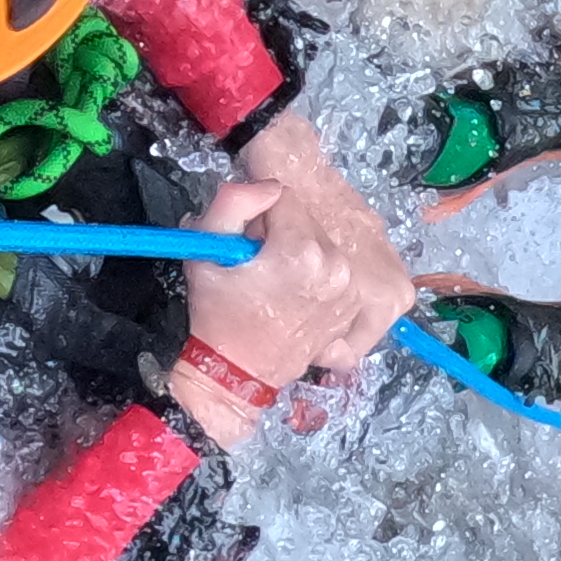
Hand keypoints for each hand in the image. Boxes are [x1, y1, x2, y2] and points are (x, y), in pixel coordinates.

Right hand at [173, 145, 411, 418]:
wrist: (237, 374)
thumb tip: (269, 187)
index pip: (283, 197)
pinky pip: (333, 270)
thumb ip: (233, 203)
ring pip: (320, 243)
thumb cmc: (218, 315)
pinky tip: (292, 297)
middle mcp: (336, 266)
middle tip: (257, 265)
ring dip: (297, 253)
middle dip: (279, 233)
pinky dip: (315, 276)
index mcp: (302, 251)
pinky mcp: (354, 306)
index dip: (258, 215)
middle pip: (305, 220)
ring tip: (274, 283)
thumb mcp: (206, 252)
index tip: (247, 242)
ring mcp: (350, 290)